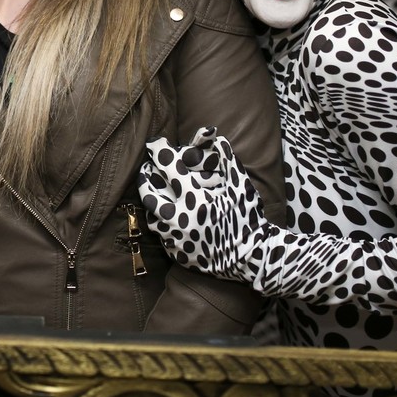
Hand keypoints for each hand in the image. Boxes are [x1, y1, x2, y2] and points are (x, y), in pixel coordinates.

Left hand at [138, 126, 267, 282]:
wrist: (251, 259)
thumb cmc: (248, 218)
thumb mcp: (241, 186)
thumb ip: (227, 159)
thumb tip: (216, 136)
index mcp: (197, 200)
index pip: (169, 168)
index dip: (159, 151)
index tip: (154, 143)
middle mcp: (181, 220)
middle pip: (148, 193)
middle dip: (144, 177)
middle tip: (146, 168)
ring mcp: (176, 239)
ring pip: (151, 215)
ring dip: (152, 201)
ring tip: (155, 191)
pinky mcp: (176, 253)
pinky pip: (161, 234)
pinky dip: (162, 222)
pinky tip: (168, 215)